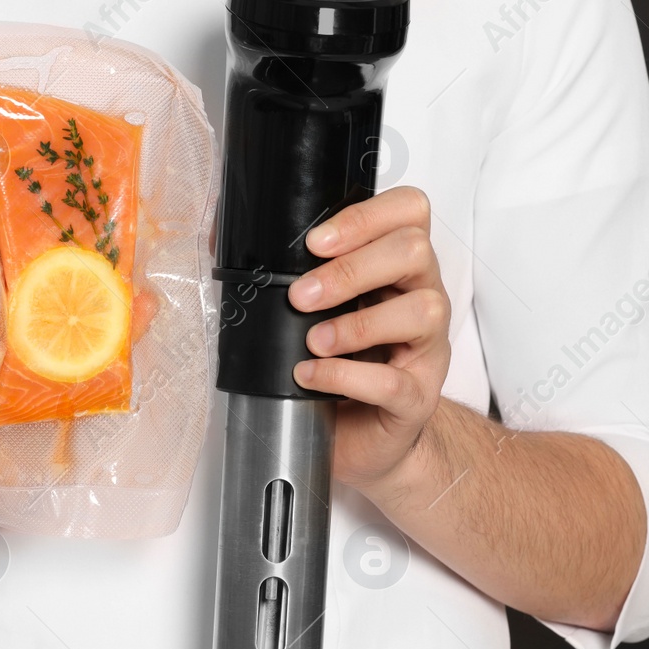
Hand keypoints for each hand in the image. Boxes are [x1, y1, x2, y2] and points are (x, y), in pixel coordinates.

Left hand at [288, 186, 450, 489]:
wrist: (358, 437)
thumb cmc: (336, 363)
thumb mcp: (311, 309)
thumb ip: (281, 270)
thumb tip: (221, 233)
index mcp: (399, 266)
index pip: (409, 210)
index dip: (365, 216)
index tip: (315, 242)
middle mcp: (422, 296)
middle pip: (413, 251)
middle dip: (351, 268)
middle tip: (301, 296)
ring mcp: (426, 348)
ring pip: (421, 310)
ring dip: (357, 323)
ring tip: (313, 340)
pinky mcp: (417, 397)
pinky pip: (394, 381)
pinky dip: (346, 375)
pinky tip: (311, 375)